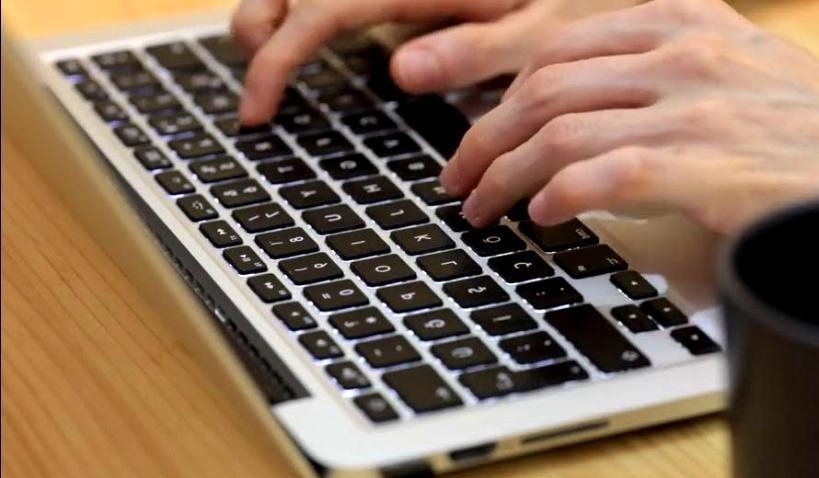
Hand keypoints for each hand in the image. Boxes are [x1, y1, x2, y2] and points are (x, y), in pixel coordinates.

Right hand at [232, 0, 639, 123]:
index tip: (257, 111)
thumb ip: (477, 48)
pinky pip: (360, 2)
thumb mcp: (546, 29)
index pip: (323, 9)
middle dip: (263, 29)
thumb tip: (399, 69)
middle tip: (261, 92)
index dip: (278, 57)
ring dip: (286, 16)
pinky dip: (326, 17)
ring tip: (278, 64)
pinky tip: (329, 47)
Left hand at [442, 0, 818, 231]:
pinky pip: (601, 176)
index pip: (559, 41)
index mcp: (686, 20)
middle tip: (457, 180)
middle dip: (482, 135)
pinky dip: (557, 197)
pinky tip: (541, 219)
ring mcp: (697, 106)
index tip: (469, 124)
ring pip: (559, 130)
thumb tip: (594, 118)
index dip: (497, 85)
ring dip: (504, 175)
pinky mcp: (709, 165)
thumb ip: (669, 78)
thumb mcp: (745, 74)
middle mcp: (685, 51)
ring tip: (482, 211)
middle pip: (543, 83)